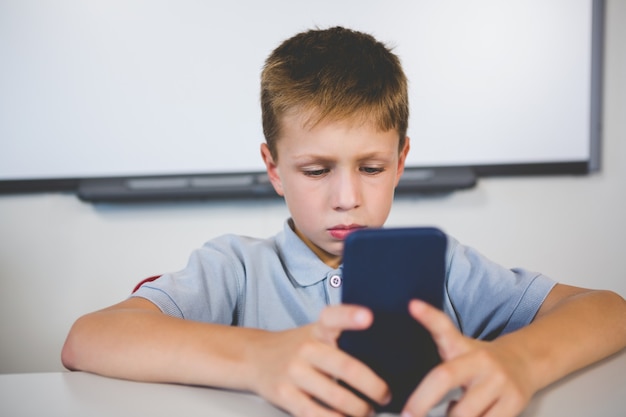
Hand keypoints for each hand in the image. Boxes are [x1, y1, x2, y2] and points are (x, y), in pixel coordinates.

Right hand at [248, 304, 389, 416]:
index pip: (334, 316)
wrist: (254, 357)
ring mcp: (294, 372)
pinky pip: (315, 414)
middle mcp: (306, 348)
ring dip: (359, 409)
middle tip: (385, 395)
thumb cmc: (298, 346)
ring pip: (336, 397)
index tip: (369, 317)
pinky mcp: (284, 394)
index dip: (351, 316)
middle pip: (346, 368)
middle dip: (373, 387)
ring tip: (368, 411)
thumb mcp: (316, 332)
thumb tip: (385, 356)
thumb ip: (342, 337)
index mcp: (318, 329)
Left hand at [402, 300, 533, 416]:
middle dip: (421, 401)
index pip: (444, 328)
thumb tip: (412, 306)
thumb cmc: (478, 360)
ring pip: (464, 413)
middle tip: (409, 415)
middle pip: (445, 378)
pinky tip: (475, 416)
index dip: (427, 316)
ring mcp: (500, 381)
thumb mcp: (454, 344)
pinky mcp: (515, 402)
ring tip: (454, 411)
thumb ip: (433, 332)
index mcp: (462, 346)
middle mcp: (482, 361)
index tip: (412, 305)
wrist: (523, 363)